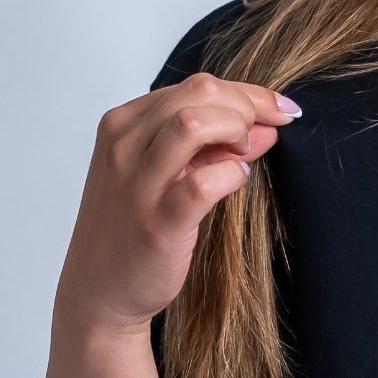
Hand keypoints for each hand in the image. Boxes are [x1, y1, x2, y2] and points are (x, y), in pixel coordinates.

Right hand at [54, 75, 299, 336]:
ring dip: (236, 130)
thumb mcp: (164, 174)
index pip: (194, 86)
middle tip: (266, 133)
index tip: (279, 109)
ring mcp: (137, 183)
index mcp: (122, 125)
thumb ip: (209, 147)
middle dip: (247, 106)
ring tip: (245, 152)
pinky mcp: (157, 222)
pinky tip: (237, 180)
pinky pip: (203, 182)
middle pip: (198, 93)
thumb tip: (265, 128)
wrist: (99, 291)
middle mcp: (123, 146)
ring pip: (193, 124)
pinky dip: (231, 173)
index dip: (246, 93)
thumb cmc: (132, 229)